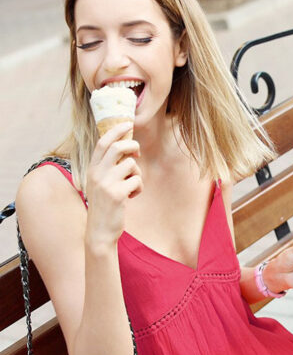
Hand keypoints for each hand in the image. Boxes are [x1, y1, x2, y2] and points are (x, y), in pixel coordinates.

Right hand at [85, 122, 141, 248]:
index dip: (116, 130)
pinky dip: (138, 188)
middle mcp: (96, 174)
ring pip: (132, 165)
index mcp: (91, 169)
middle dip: (132, 146)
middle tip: (137, 153)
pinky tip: (131, 197)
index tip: (128, 123)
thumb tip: (127, 148)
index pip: (102, 143)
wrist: (99, 231)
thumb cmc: (104, 205)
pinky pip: (137, 181)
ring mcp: (106, 184)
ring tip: (131, 186)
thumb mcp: (100, 183)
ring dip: (137, 174)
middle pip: (118, 148)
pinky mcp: (117, 194)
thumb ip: (108, 167)